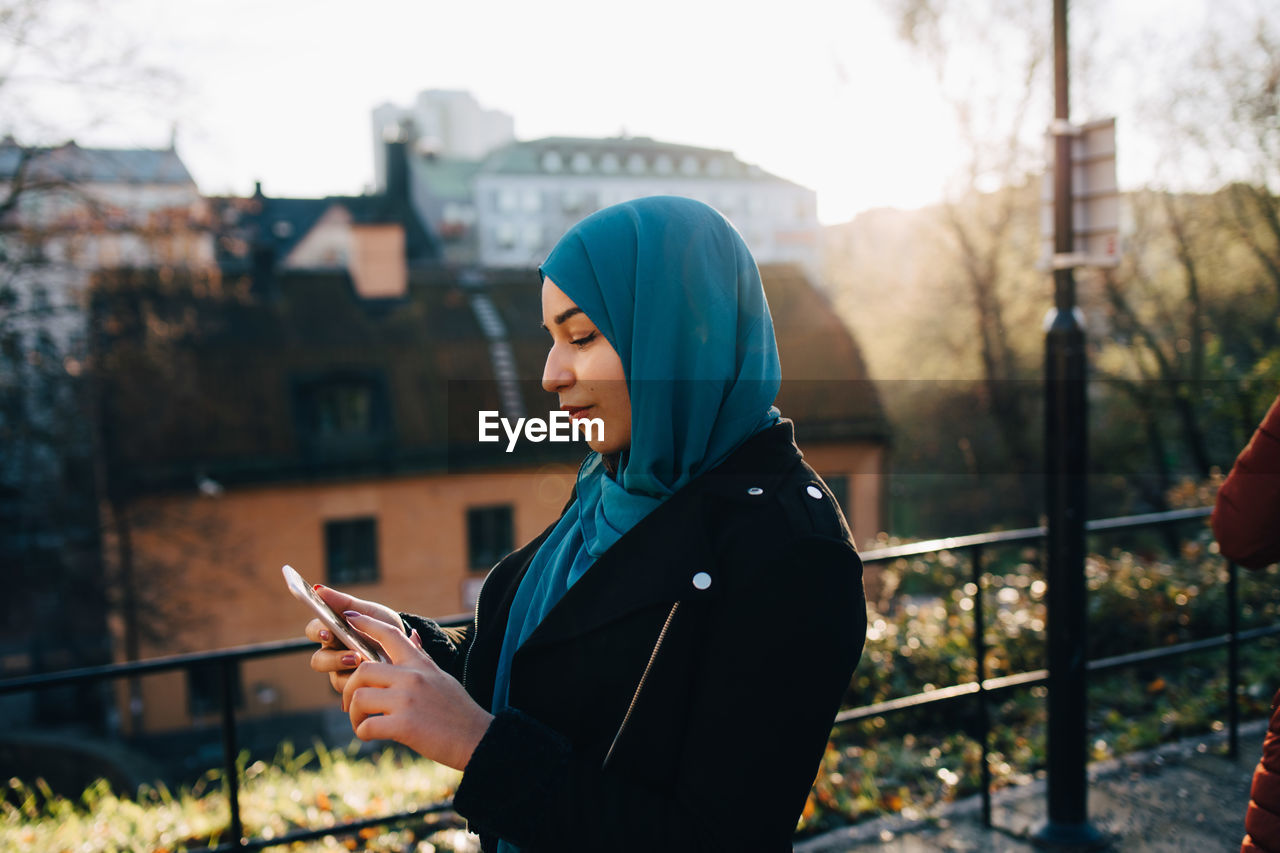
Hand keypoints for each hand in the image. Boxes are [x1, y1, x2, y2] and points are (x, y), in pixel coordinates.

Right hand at [306, 586, 401, 692]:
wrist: (406, 646)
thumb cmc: (381, 624)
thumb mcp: (367, 611)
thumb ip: (343, 602)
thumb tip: (317, 589)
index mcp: (331, 632)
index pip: (314, 631)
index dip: (318, 632)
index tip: (328, 633)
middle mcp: (332, 654)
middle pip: (318, 660)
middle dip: (333, 659)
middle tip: (354, 656)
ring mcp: (342, 673)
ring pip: (334, 679)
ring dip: (351, 674)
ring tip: (369, 667)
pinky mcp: (355, 689)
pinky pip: (352, 693)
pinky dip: (363, 687)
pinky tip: (375, 683)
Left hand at [342, 612, 493, 770]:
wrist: (477, 739)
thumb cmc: (458, 710)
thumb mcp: (441, 677)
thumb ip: (422, 657)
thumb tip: (412, 635)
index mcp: (420, 665)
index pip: (391, 634)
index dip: (366, 624)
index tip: (349, 617)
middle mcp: (412, 678)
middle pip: (362, 670)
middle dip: (349, 688)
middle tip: (350, 704)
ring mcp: (407, 701)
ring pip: (359, 698)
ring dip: (354, 714)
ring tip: (362, 723)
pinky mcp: (404, 726)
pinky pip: (367, 726)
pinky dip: (362, 732)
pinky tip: (369, 735)